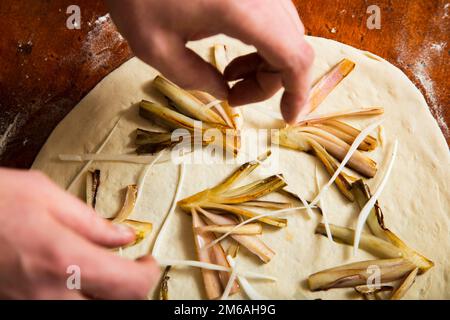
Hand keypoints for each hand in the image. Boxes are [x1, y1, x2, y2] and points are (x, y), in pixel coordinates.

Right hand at [0, 168, 159, 298]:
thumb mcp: (47, 197)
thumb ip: (92, 222)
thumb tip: (123, 236)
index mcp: (65, 260)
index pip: (130, 285)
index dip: (149, 274)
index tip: (149, 261)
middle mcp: (51, 293)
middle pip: (117, 306)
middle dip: (131, 288)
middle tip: (132, 268)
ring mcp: (33, 305)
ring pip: (90, 311)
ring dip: (107, 294)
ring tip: (105, 272)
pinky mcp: (20, 305)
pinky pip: (63, 307)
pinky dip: (81, 297)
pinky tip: (77, 279)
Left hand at [107, 0, 313, 123]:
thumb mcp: (155, 46)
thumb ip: (194, 77)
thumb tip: (222, 92)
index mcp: (243, 11)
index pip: (294, 57)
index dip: (298, 91)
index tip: (287, 116)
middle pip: (293, 46)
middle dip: (271, 81)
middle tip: (235, 95)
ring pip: (285, 31)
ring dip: (266, 61)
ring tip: (230, 74)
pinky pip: (272, 16)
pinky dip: (261, 40)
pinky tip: (231, 47)